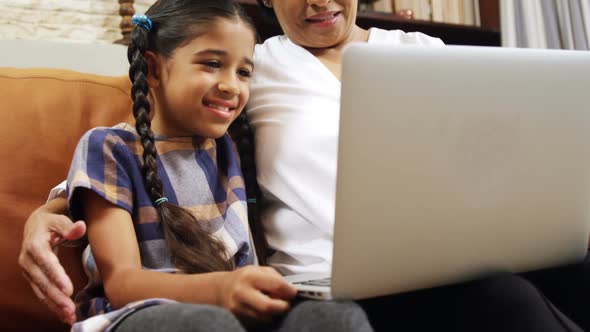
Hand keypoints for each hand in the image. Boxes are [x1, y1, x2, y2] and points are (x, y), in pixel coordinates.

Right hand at [18, 201, 85, 324]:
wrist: (36, 226)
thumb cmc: (52, 223)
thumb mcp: (60, 220)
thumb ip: (70, 226)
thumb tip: (80, 226)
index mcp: (35, 244)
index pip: (46, 262)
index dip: (56, 276)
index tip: (68, 289)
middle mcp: (28, 260)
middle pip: (42, 281)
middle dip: (56, 296)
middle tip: (71, 308)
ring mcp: (29, 271)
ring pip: (41, 291)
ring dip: (54, 305)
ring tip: (69, 316)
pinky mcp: (33, 279)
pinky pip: (42, 294)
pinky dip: (52, 306)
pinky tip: (64, 316)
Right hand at [218, 265, 296, 321]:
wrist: (222, 289)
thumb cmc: (244, 278)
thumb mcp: (259, 269)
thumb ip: (275, 278)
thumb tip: (290, 291)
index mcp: (249, 276)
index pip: (276, 285)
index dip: (289, 291)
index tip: (294, 292)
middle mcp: (242, 293)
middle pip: (269, 307)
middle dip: (283, 306)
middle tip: (287, 303)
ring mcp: (238, 308)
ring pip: (266, 318)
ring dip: (275, 313)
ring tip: (274, 304)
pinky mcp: (238, 319)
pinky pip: (259, 322)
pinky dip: (267, 317)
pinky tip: (265, 309)